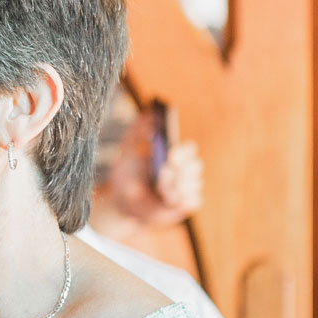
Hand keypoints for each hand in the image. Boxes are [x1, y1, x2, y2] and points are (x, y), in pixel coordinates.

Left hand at [107, 112, 204, 227]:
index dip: (183, 153)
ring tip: (160, 189)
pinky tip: (169, 200)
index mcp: (173, 154)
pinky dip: (183, 200)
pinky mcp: (184, 205)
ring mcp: (185, 188)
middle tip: (162, 173)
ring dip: (177, 187)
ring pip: (196, 184)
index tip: (170, 156)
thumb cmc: (125, 174)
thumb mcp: (127, 151)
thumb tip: (148, 112)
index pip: (190, 149)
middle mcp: (183, 170)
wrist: (121, 201)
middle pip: (197, 166)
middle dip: (181, 171)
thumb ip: (138, 132)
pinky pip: (194, 201)